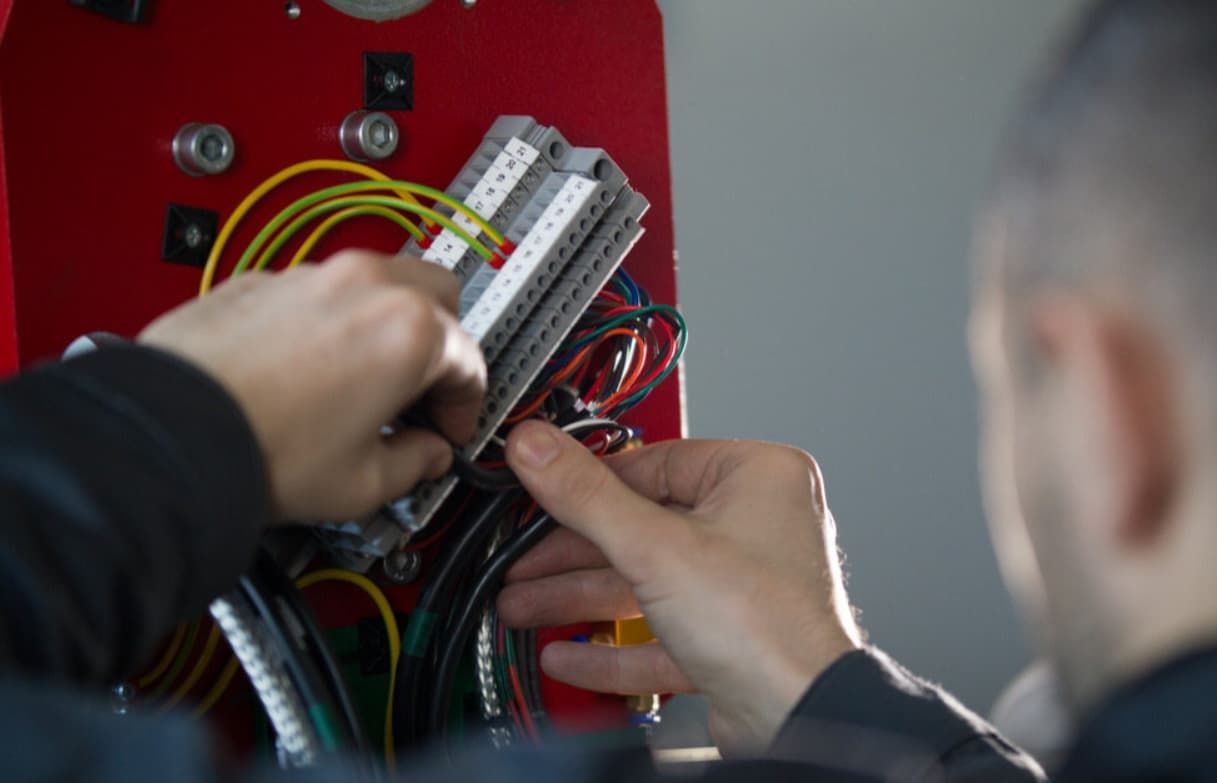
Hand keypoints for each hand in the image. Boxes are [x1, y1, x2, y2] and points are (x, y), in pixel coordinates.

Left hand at [139, 250, 485, 520]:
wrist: (168, 434)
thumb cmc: (263, 451)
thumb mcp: (362, 482)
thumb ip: (415, 463)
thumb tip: (425, 455)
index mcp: (410, 329)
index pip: (471, 360)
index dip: (465, 406)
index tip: (447, 431)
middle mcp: (367, 286)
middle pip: (438, 295)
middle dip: (442, 342)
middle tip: (420, 391)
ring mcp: (311, 275)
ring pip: (378, 282)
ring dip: (387, 324)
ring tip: (362, 380)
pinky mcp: (261, 280)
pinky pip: (318, 291)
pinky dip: (330, 320)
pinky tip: (308, 368)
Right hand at [498, 422, 862, 754]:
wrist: (800, 720)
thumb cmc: (766, 626)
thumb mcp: (654, 546)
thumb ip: (586, 496)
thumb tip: (539, 449)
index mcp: (757, 477)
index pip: (656, 462)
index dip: (593, 482)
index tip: (544, 488)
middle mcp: (757, 526)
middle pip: (644, 527)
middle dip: (574, 554)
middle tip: (524, 560)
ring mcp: (744, 586)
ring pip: (647, 583)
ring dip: (582, 599)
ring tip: (525, 606)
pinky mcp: (731, 640)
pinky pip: (660, 634)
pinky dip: (613, 647)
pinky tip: (568, 654)